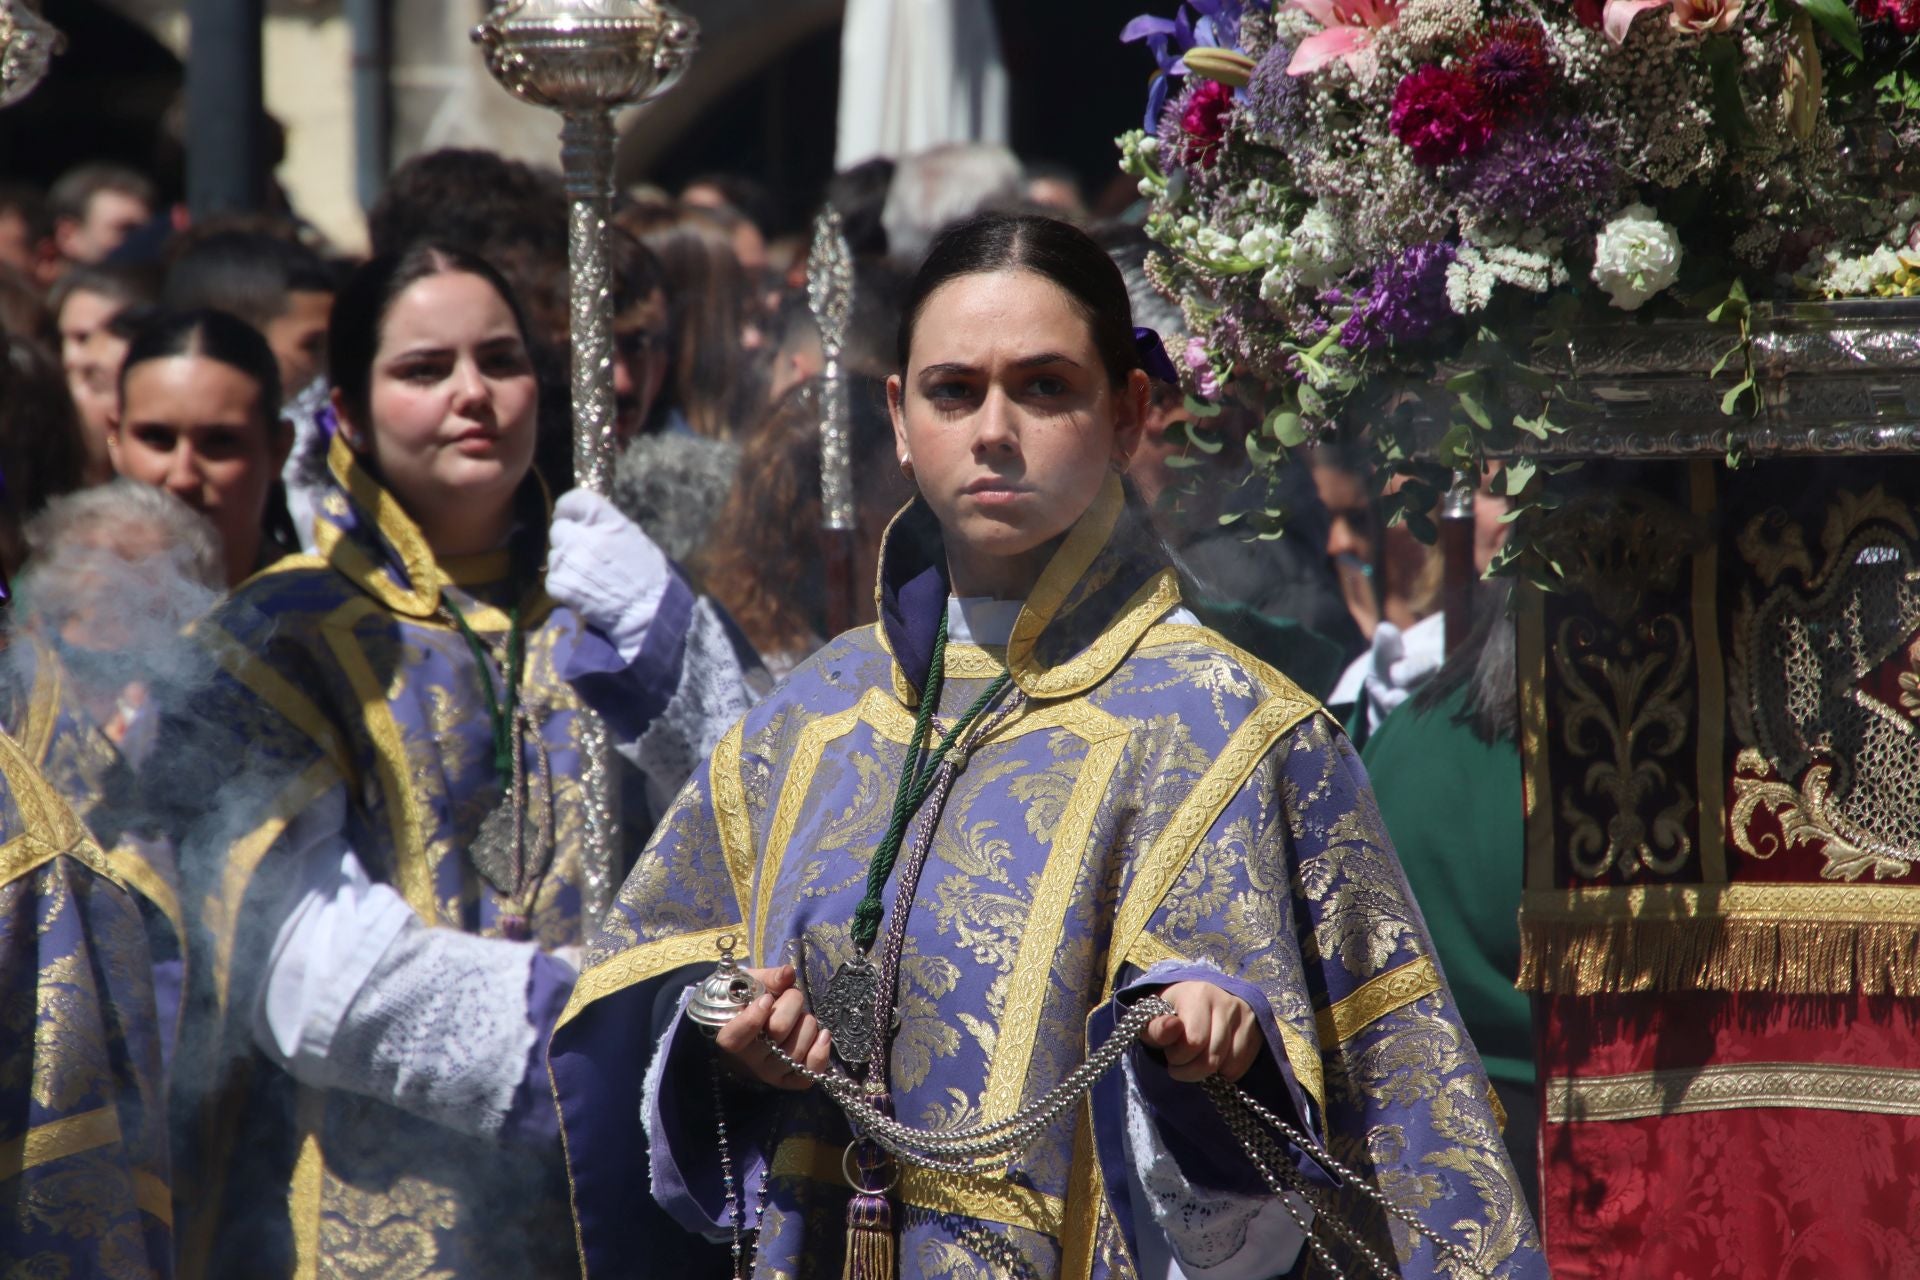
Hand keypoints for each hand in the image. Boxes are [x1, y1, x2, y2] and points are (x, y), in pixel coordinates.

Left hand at [545, 489, 670, 651]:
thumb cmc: (648, 575)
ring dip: (566, 563)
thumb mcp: (634, 536)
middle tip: (584, 554)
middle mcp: (582, 536)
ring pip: (554, 555)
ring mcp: (567, 561)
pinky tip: (583, 590)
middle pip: (558, 528)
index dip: (569, 508)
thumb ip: (607, 524)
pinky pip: (552, 577)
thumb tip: (589, 521)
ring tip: (588, 576)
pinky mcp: (558, 584)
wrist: (646, 612)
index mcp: (605, 520)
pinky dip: (564, 584)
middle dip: (568, 539)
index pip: (573, 500)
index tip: (571, 517)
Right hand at [711, 965, 832, 1090]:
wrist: (752, 1028)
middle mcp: (749, 1060)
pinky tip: (823, 1035)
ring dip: (808, 1024)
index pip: (735, 1038)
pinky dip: (821, 1051)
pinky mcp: (790, 1081)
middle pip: (777, 1030)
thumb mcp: (753, 985)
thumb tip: (788, 973)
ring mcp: (770, 1073)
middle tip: (791, 996)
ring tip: (802, 1016)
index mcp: (730, 1036)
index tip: (766, 999)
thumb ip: (770, 979)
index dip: (753, 1018)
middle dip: (792, 1004)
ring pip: (797, 1048)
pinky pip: (810, 1072)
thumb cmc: (750, 1003)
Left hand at [1141, 981, 1261, 1082]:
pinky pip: (1241, 1067)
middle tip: (1180, 1065)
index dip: (1177, 1057)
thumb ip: (1155, 1028)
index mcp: (1198, 994)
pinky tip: (1214, 1060)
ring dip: (1208, 1074)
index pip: (1193, 1042)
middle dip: (1190, 1071)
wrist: (1196, 999)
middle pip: (1212, 1059)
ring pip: (1228, 1066)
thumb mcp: (1152, 1020)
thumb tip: (1171, 1028)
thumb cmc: (1170, 1013)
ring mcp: (1246, 1016)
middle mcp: (1227, 1001)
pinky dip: (1225, 1073)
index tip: (1169, 1054)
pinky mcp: (1257, 1030)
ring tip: (1197, 1059)